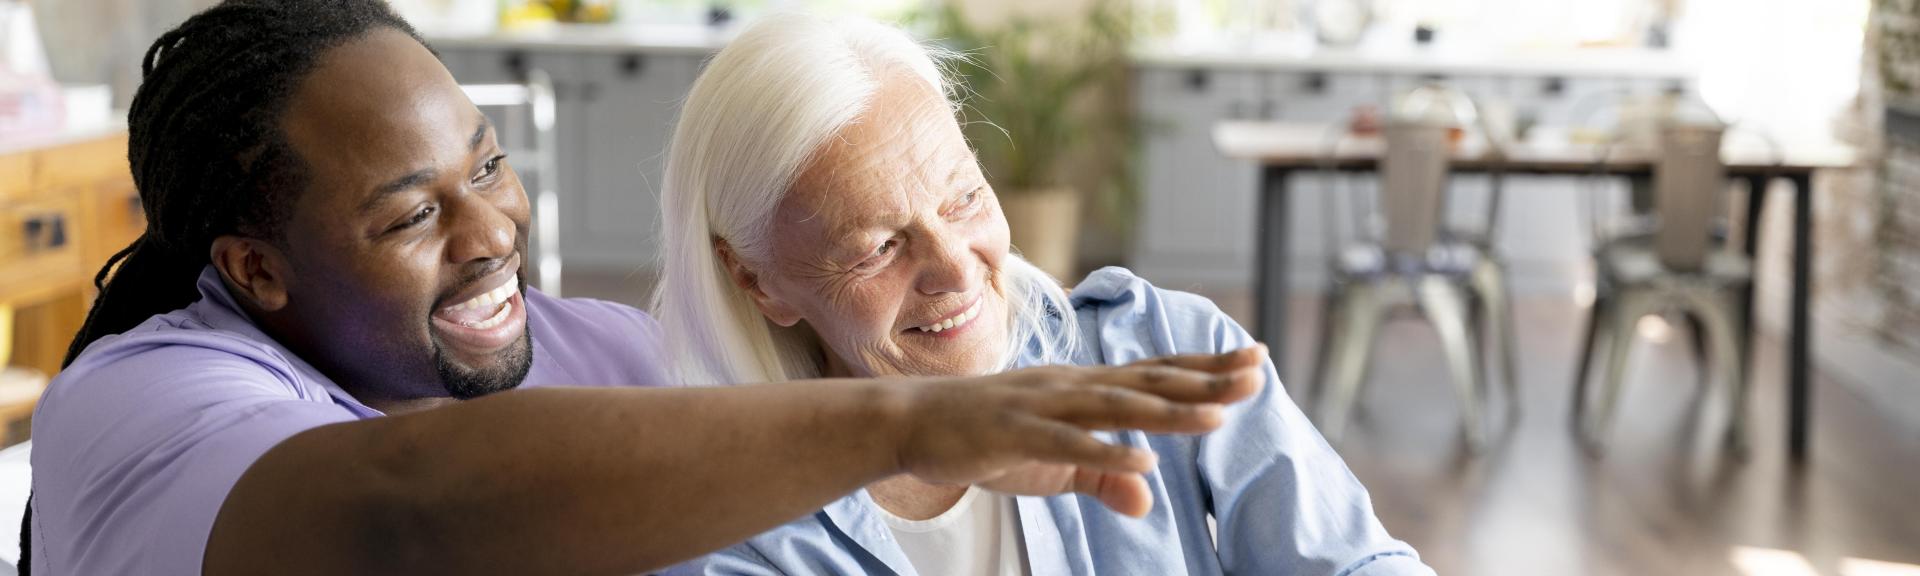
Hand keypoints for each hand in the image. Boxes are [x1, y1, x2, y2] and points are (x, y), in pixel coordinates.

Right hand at [892, 344, 1267, 516]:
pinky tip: (1140, 463)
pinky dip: (1102, 450)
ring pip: (1115, 406)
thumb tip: (1146, 499)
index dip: (1206, 366)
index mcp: (1084, 388)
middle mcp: (1072, 386)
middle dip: (1205, 378)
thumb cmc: (986, 439)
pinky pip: (1065, 443)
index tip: (1256, 358)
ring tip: (1217, 414)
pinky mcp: (1015, 432)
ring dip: (1167, 412)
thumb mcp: (1054, 464)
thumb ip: (1102, 476)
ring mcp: (1043, 405)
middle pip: (1149, 381)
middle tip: (1259, 371)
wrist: (911, 423)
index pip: (1156, 374)